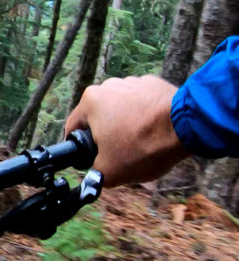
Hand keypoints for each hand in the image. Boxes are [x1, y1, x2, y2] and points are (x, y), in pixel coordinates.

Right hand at [65, 75, 189, 187]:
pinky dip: (145, 115)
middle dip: (106, 136)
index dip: (79, 148)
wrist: (186, 126)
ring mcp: (132, 82)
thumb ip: (94, 175)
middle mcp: (108, 86)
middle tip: (120, 153)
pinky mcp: (154, 83)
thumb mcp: (110, 171)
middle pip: (99, 118)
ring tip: (141, 141)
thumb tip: (94, 177)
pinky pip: (142, 103)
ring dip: (126, 124)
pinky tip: (155, 129)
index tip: (91, 159)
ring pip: (121, 109)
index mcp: (90, 102)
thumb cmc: (144, 145)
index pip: (73, 129)